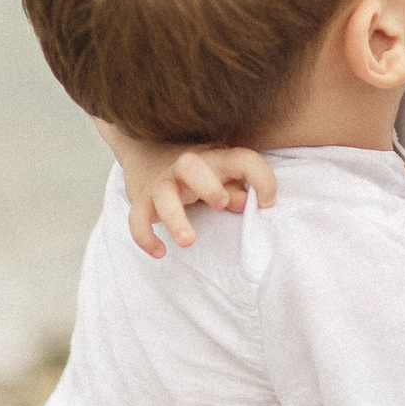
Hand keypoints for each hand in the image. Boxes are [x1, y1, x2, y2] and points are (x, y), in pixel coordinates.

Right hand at [93, 119, 277, 257]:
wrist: (149, 153)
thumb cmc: (200, 171)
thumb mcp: (222, 174)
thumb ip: (238, 188)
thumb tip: (250, 203)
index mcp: (213, 159)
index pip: (242, 159)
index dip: (260, 178)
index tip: (267, 203)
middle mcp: (185, 168)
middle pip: (191, 165)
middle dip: (206, 184)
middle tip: (222, 203)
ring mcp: (162, 183)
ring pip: (162, 195)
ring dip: (175, 218)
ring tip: (188, 242)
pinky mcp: (142, 200)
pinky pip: (137, 218)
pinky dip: (145, 235)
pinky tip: (160, 252)